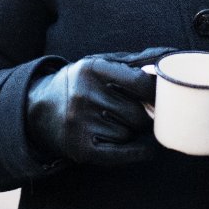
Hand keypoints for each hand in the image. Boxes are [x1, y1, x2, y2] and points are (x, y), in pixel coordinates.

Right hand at [25, 48, 168, 165]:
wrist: (38, 107)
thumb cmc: (79, 83)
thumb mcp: (100, 64)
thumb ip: (134, 61)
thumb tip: (170, 55)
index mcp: (93, 69)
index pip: (140, 83)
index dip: (156, 92)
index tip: (162, 96)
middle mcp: (84, 95)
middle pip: (138, 113)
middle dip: (144, 115)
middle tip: (140, 113)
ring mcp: (81, 123)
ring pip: (130, 133)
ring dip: (132, 131)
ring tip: (117, 123)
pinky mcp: (80, 147)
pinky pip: (122, 153)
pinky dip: (138, 152)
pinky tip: (146, 149)